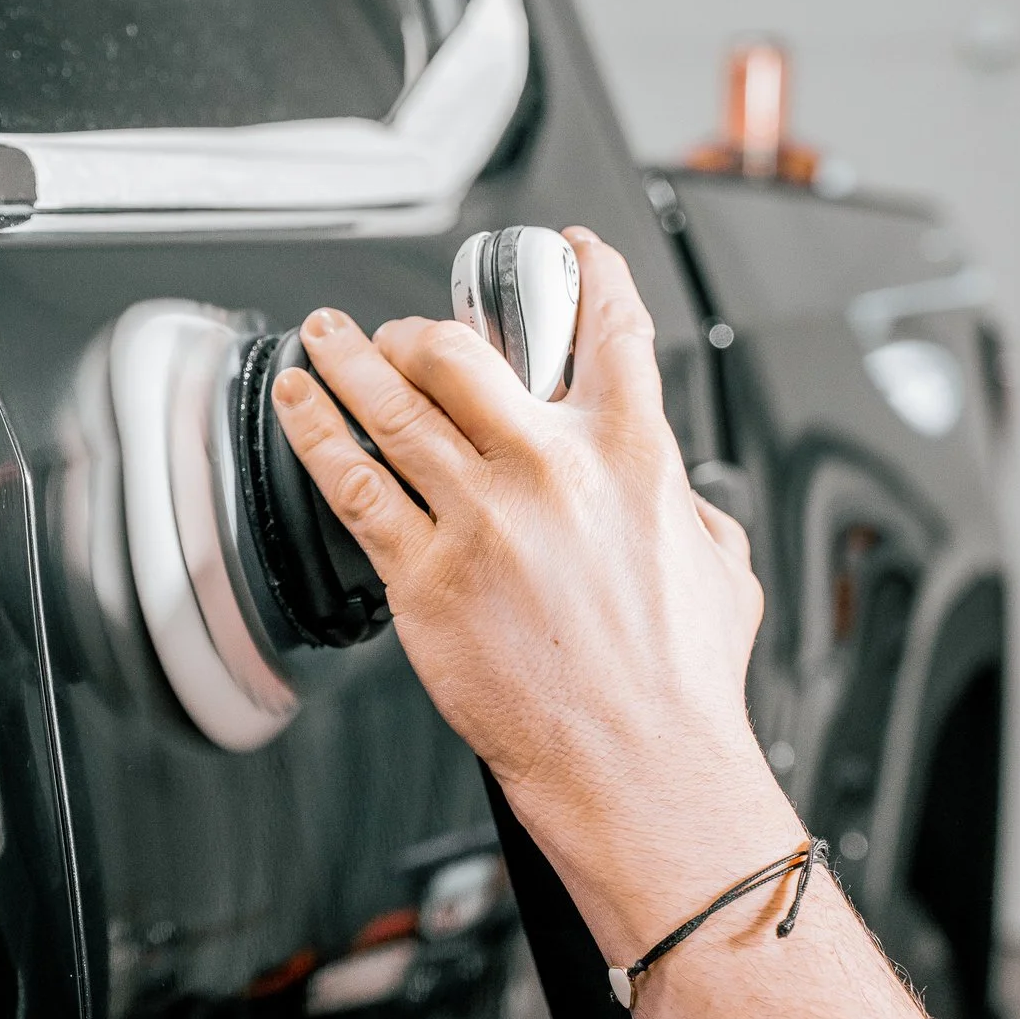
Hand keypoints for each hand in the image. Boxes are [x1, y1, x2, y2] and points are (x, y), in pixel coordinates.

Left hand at [268, 228, 795, 955]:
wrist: (639, 766)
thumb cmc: (681, 686)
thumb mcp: (721, 569)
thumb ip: (689, 509)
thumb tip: (673, 493)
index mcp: (634, 455)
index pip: (609, 331)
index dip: (586, 273)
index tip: (566, 252)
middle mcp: (552, 471)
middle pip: (464, 353)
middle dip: (424, 332)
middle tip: (404, 336)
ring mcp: (483, 519)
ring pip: (393, 406)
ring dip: (347, 361)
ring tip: (324, 339)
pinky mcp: (424, 576)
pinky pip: (353, 482)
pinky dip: (316, 431)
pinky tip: (298, 405)